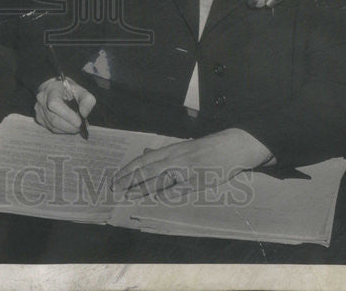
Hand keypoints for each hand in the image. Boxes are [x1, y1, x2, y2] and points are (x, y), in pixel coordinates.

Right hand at [34, 77, 95, 133]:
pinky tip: (69, 126)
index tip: (80, 122)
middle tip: (81, 127)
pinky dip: (62, 130)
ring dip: (67, 129)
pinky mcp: (39, 118)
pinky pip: (51, 128)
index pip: (54, 104)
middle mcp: (42, 100)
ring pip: (53, 126)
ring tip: (77, 127)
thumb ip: (86, 101)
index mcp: (51, 90)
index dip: (67, 115)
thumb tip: (83, 114)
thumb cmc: (69, 90)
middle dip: (70, 126)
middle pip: (54, 119)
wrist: (56, 89)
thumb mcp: (81, 91)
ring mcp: (39, 110)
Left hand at [112, 128, 272, 198]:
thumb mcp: (182, 147)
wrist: (231, 147)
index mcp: (170, 150)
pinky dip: (166, 194)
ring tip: (129, 195)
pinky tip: (155, 199)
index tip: (115, 177)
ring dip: (142, 188)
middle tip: (115, 188)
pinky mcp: (196, 181)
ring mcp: (185, 170)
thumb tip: (144, 152)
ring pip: (160, 180)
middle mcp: (175, 159)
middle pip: (147, 170)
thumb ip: (163, 152)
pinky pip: (178, 190)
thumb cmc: (206, 148)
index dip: (128, 169)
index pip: (144, 161)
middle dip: (129, 179)